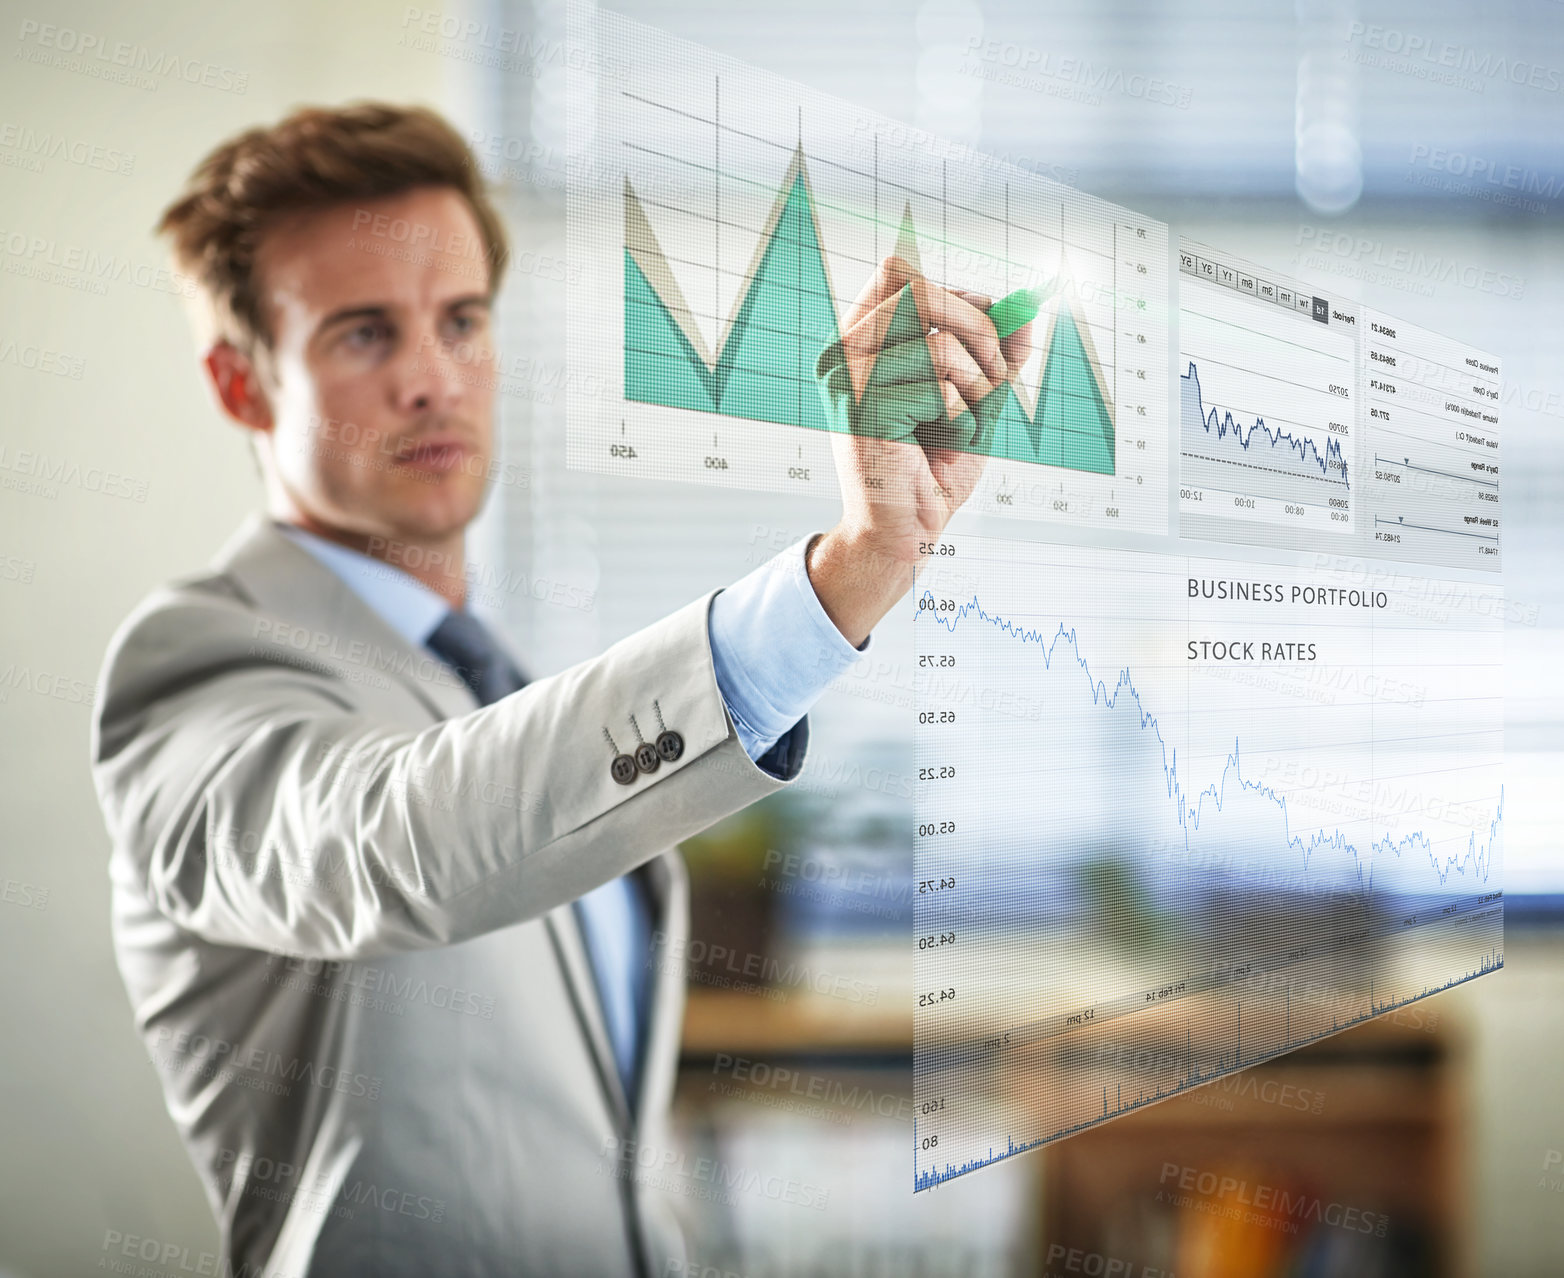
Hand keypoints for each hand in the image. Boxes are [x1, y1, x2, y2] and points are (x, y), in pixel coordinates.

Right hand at [807, 256, 1035, 645]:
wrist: (905, 534)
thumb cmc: (930, 470)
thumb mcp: (973, 399)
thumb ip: (996, 354)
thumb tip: (1026, 312)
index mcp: (859, 341)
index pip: (897, 271)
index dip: (954, 290)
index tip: (988, 322)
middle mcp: (843, 352)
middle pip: (919, 289)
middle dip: (977, 328)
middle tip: (996, 375)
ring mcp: (848, 379)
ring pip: (938, 341)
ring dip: (977, 383)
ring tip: (967, 419)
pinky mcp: (865, 409)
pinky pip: (938, 383)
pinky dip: (961, 413)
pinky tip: (948, 440)